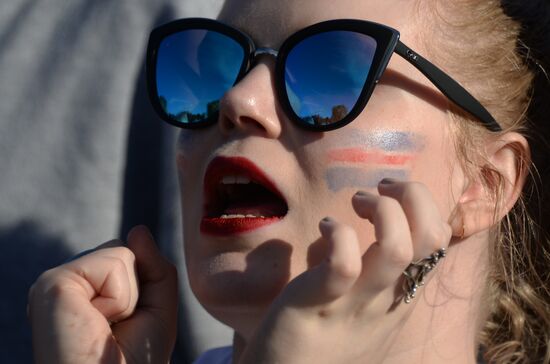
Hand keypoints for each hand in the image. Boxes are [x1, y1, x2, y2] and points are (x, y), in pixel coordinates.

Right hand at [28, 226, 177, 363]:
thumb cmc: (135, 360)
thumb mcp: (157, 309)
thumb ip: (154, 266)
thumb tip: (138, 229)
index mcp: (86, 292)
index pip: (126, 256)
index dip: (142, 287)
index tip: (126, 324)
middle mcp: (68, 286)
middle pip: (124, 250)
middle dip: (136, 289)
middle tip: (117, 328)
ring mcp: (57, 284)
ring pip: (122, 253)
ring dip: (129, 296)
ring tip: (106, 327)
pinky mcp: (53, 285)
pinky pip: (113, 263)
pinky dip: (120, 297)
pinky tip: (97, 322)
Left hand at [239, 180, 451, 363]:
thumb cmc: (323, 336)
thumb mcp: (365, 306)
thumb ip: (379, 275)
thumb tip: (379, 232)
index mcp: (401, 295)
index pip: (440, 242)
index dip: (426, 205)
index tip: (392, 194)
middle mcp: (387, 300)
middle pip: (430, 238)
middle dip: (413, 196)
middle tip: (379, 189)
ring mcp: (355, 304)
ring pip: (395, 249)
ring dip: (380, 211)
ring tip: (355, 202)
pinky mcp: (318, 304)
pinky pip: (343, 264)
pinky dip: (339, 234)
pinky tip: (325, 226)